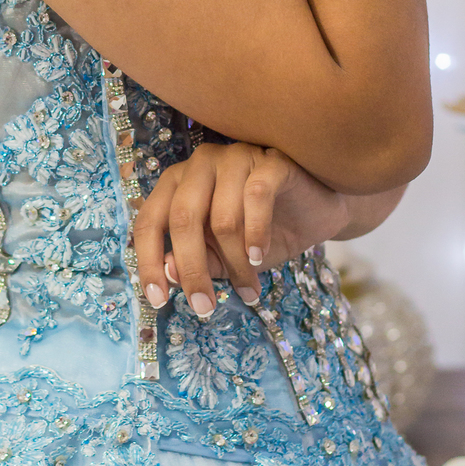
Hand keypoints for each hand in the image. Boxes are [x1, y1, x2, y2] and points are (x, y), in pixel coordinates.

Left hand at [133, 142, 348, 319]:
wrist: (316, 214)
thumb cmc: (260, 233)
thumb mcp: (221, 255)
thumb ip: (192, 261)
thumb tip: (168, 275)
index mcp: (177, 183)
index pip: (149, 220)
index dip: (148, 261)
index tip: (157, 300)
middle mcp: (200, 164)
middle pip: (183, 220)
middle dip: (192, 270)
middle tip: (204, 308)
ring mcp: (235, 158)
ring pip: (223, 218)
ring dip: (235, 263)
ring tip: (249, 289)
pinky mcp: (271, 162)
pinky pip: (256, 197)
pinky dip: (255, 233)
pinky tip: (258, 255)